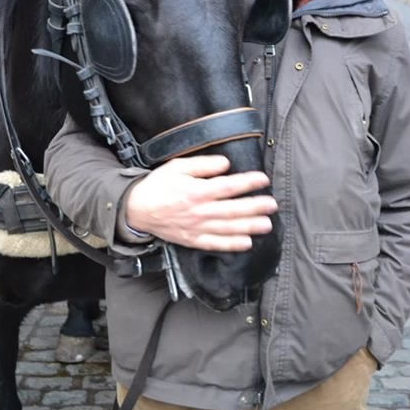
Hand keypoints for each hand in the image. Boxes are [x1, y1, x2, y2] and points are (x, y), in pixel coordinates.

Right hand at [125, 155, 276, 251]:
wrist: (136, 209)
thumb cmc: (158, 185)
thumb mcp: (178, 166)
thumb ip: (203, 165)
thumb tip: (226, 164)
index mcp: (197, 191)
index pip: (228, 187)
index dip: (248, 183)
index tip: (263, 179)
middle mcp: (199, 211)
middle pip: (233, 210)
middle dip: (255, 207)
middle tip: (273, 204)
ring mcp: (197, 228)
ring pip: (228, 228)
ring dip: (249, 227)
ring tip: (267, 224)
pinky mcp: (193, 240)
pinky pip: (215, 244)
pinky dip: (231, 245)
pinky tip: (246, 243)